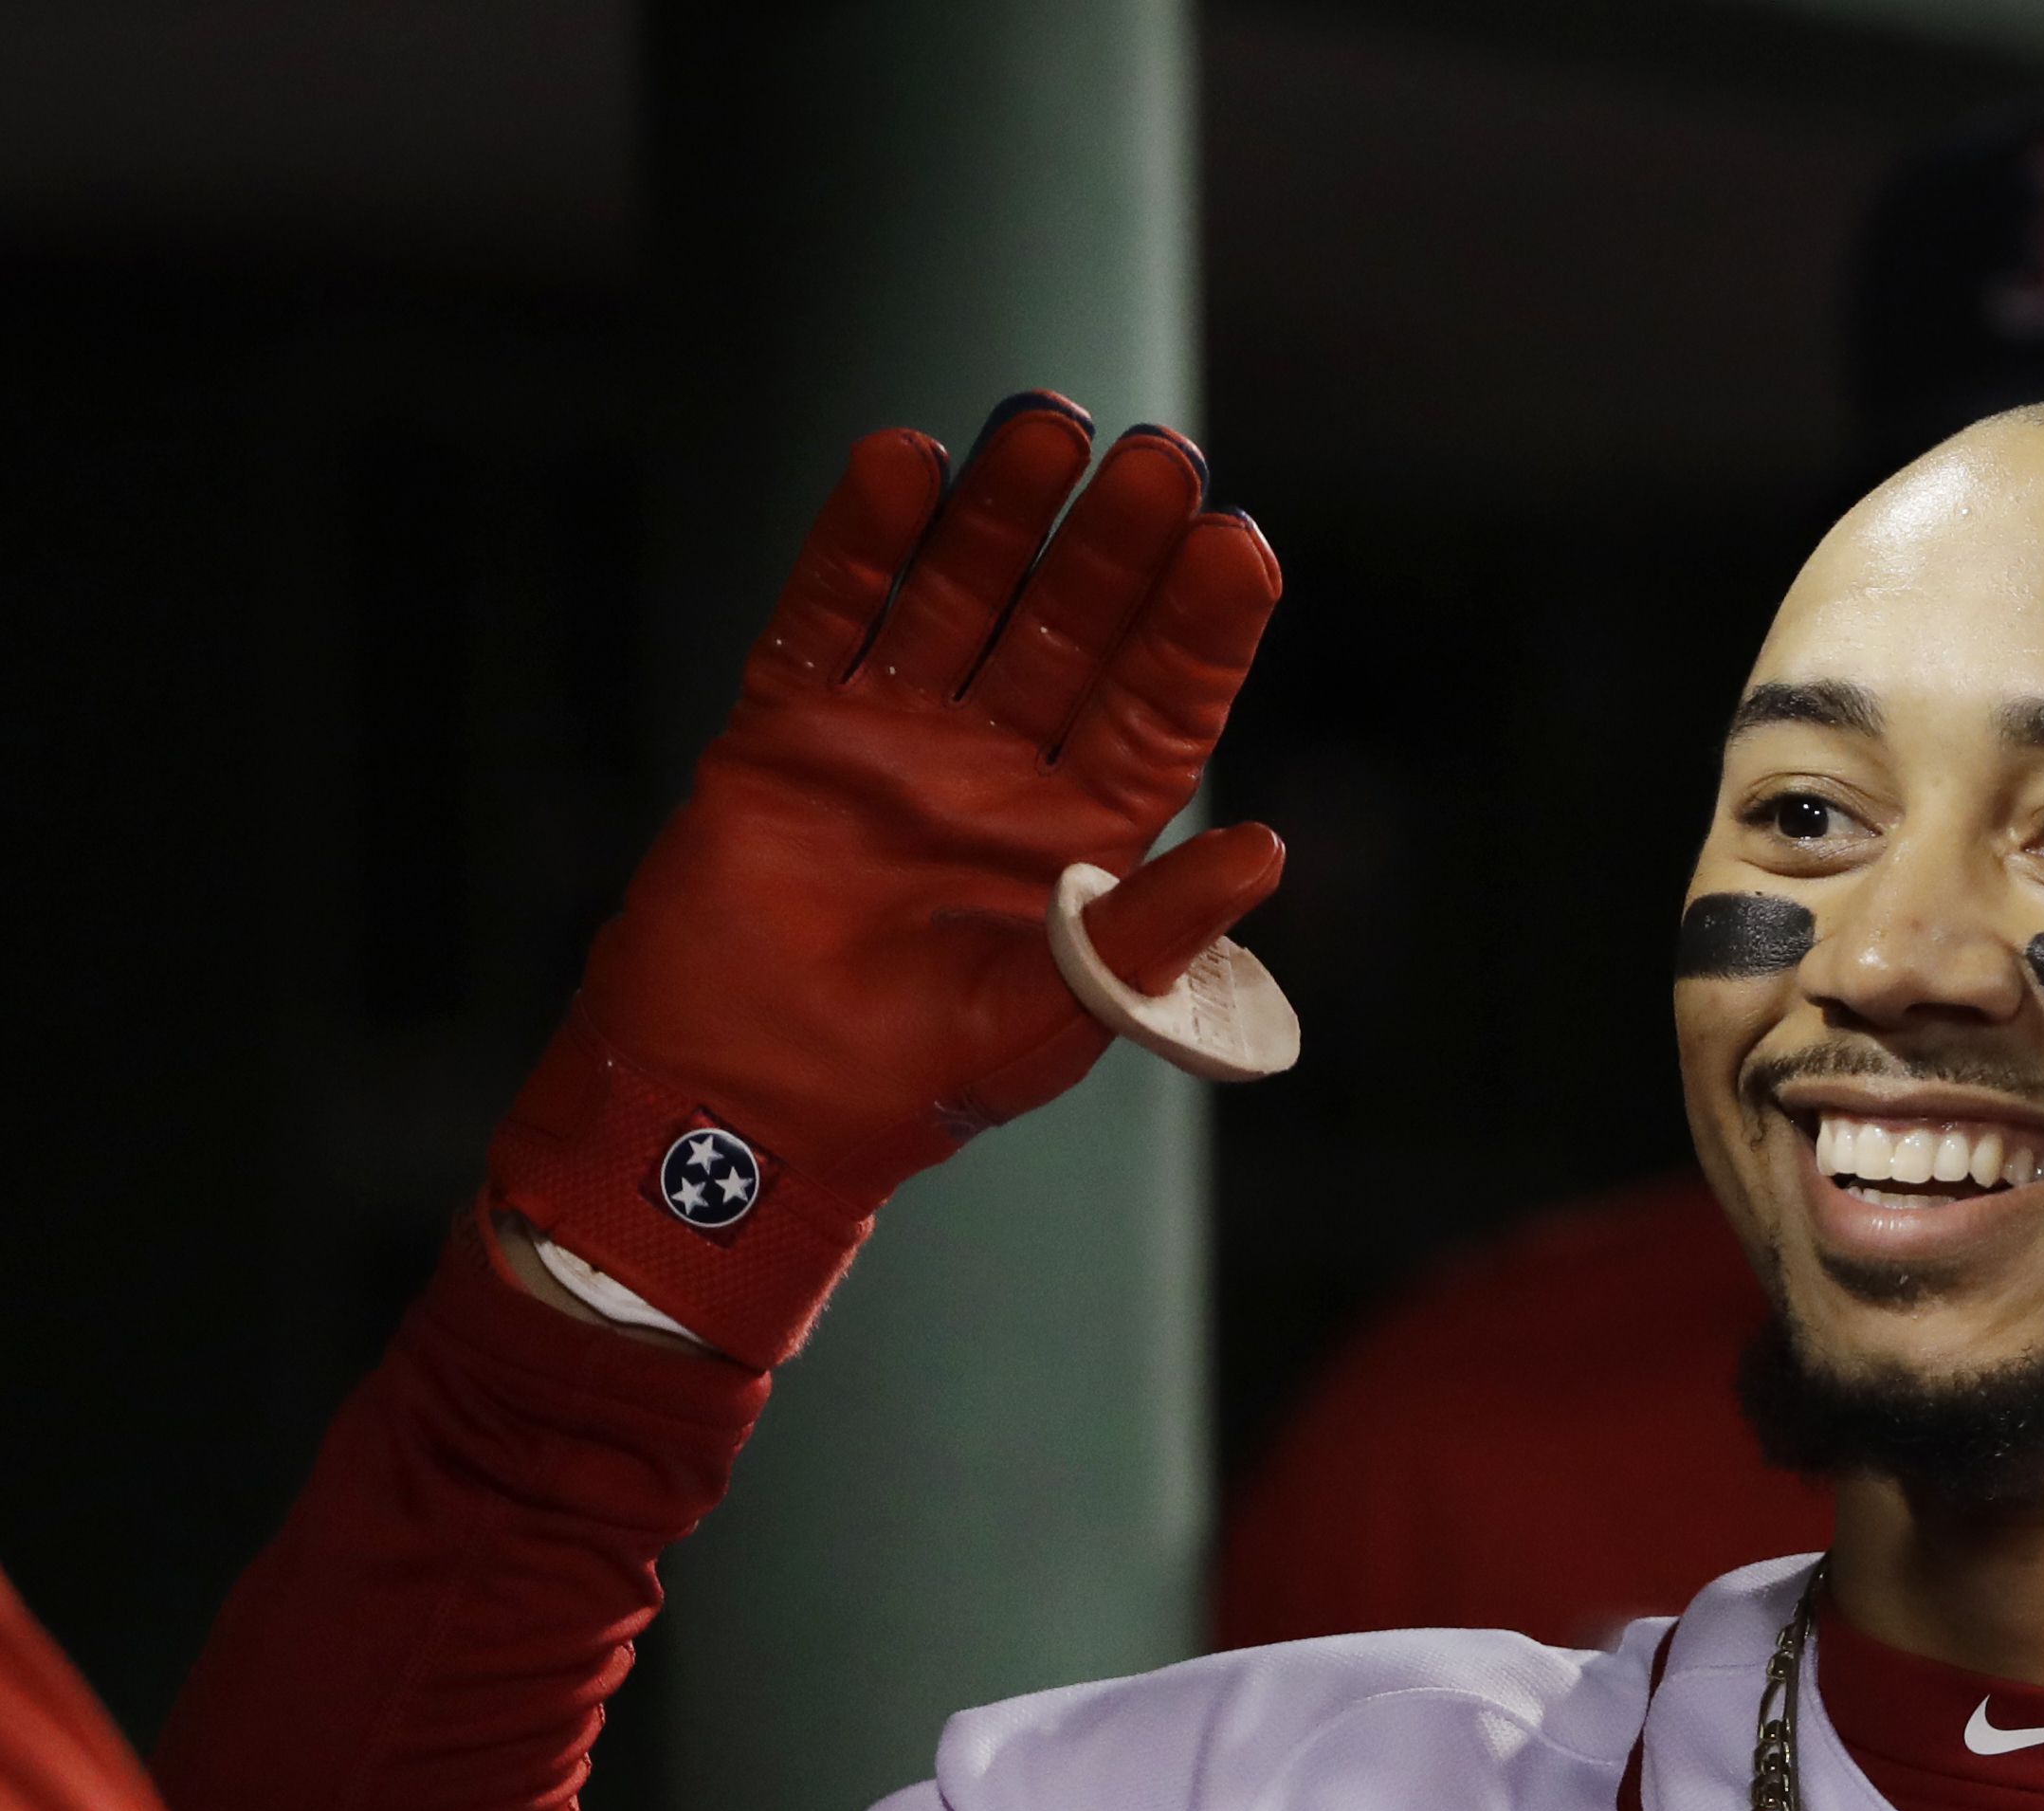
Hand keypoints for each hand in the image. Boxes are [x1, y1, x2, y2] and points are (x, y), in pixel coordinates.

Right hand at [490, 394, 1284, 1365]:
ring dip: (1001, 514)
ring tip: (1046, 424)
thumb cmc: (909, 1085)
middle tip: (1158, 456)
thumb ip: (1147, 933)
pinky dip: (862, 542)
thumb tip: (1265, 852)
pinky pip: (832, 615)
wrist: (735, 1110)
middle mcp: (1001, 772)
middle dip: (1114, 545)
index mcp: (1081, 839)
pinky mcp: (791, 730)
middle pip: (1072, 628)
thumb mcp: (1052, 1018)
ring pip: (961, 598)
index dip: (1201, 629)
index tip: (1239, 544)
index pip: (1161, 708)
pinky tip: (903, 463)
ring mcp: (897, 741)